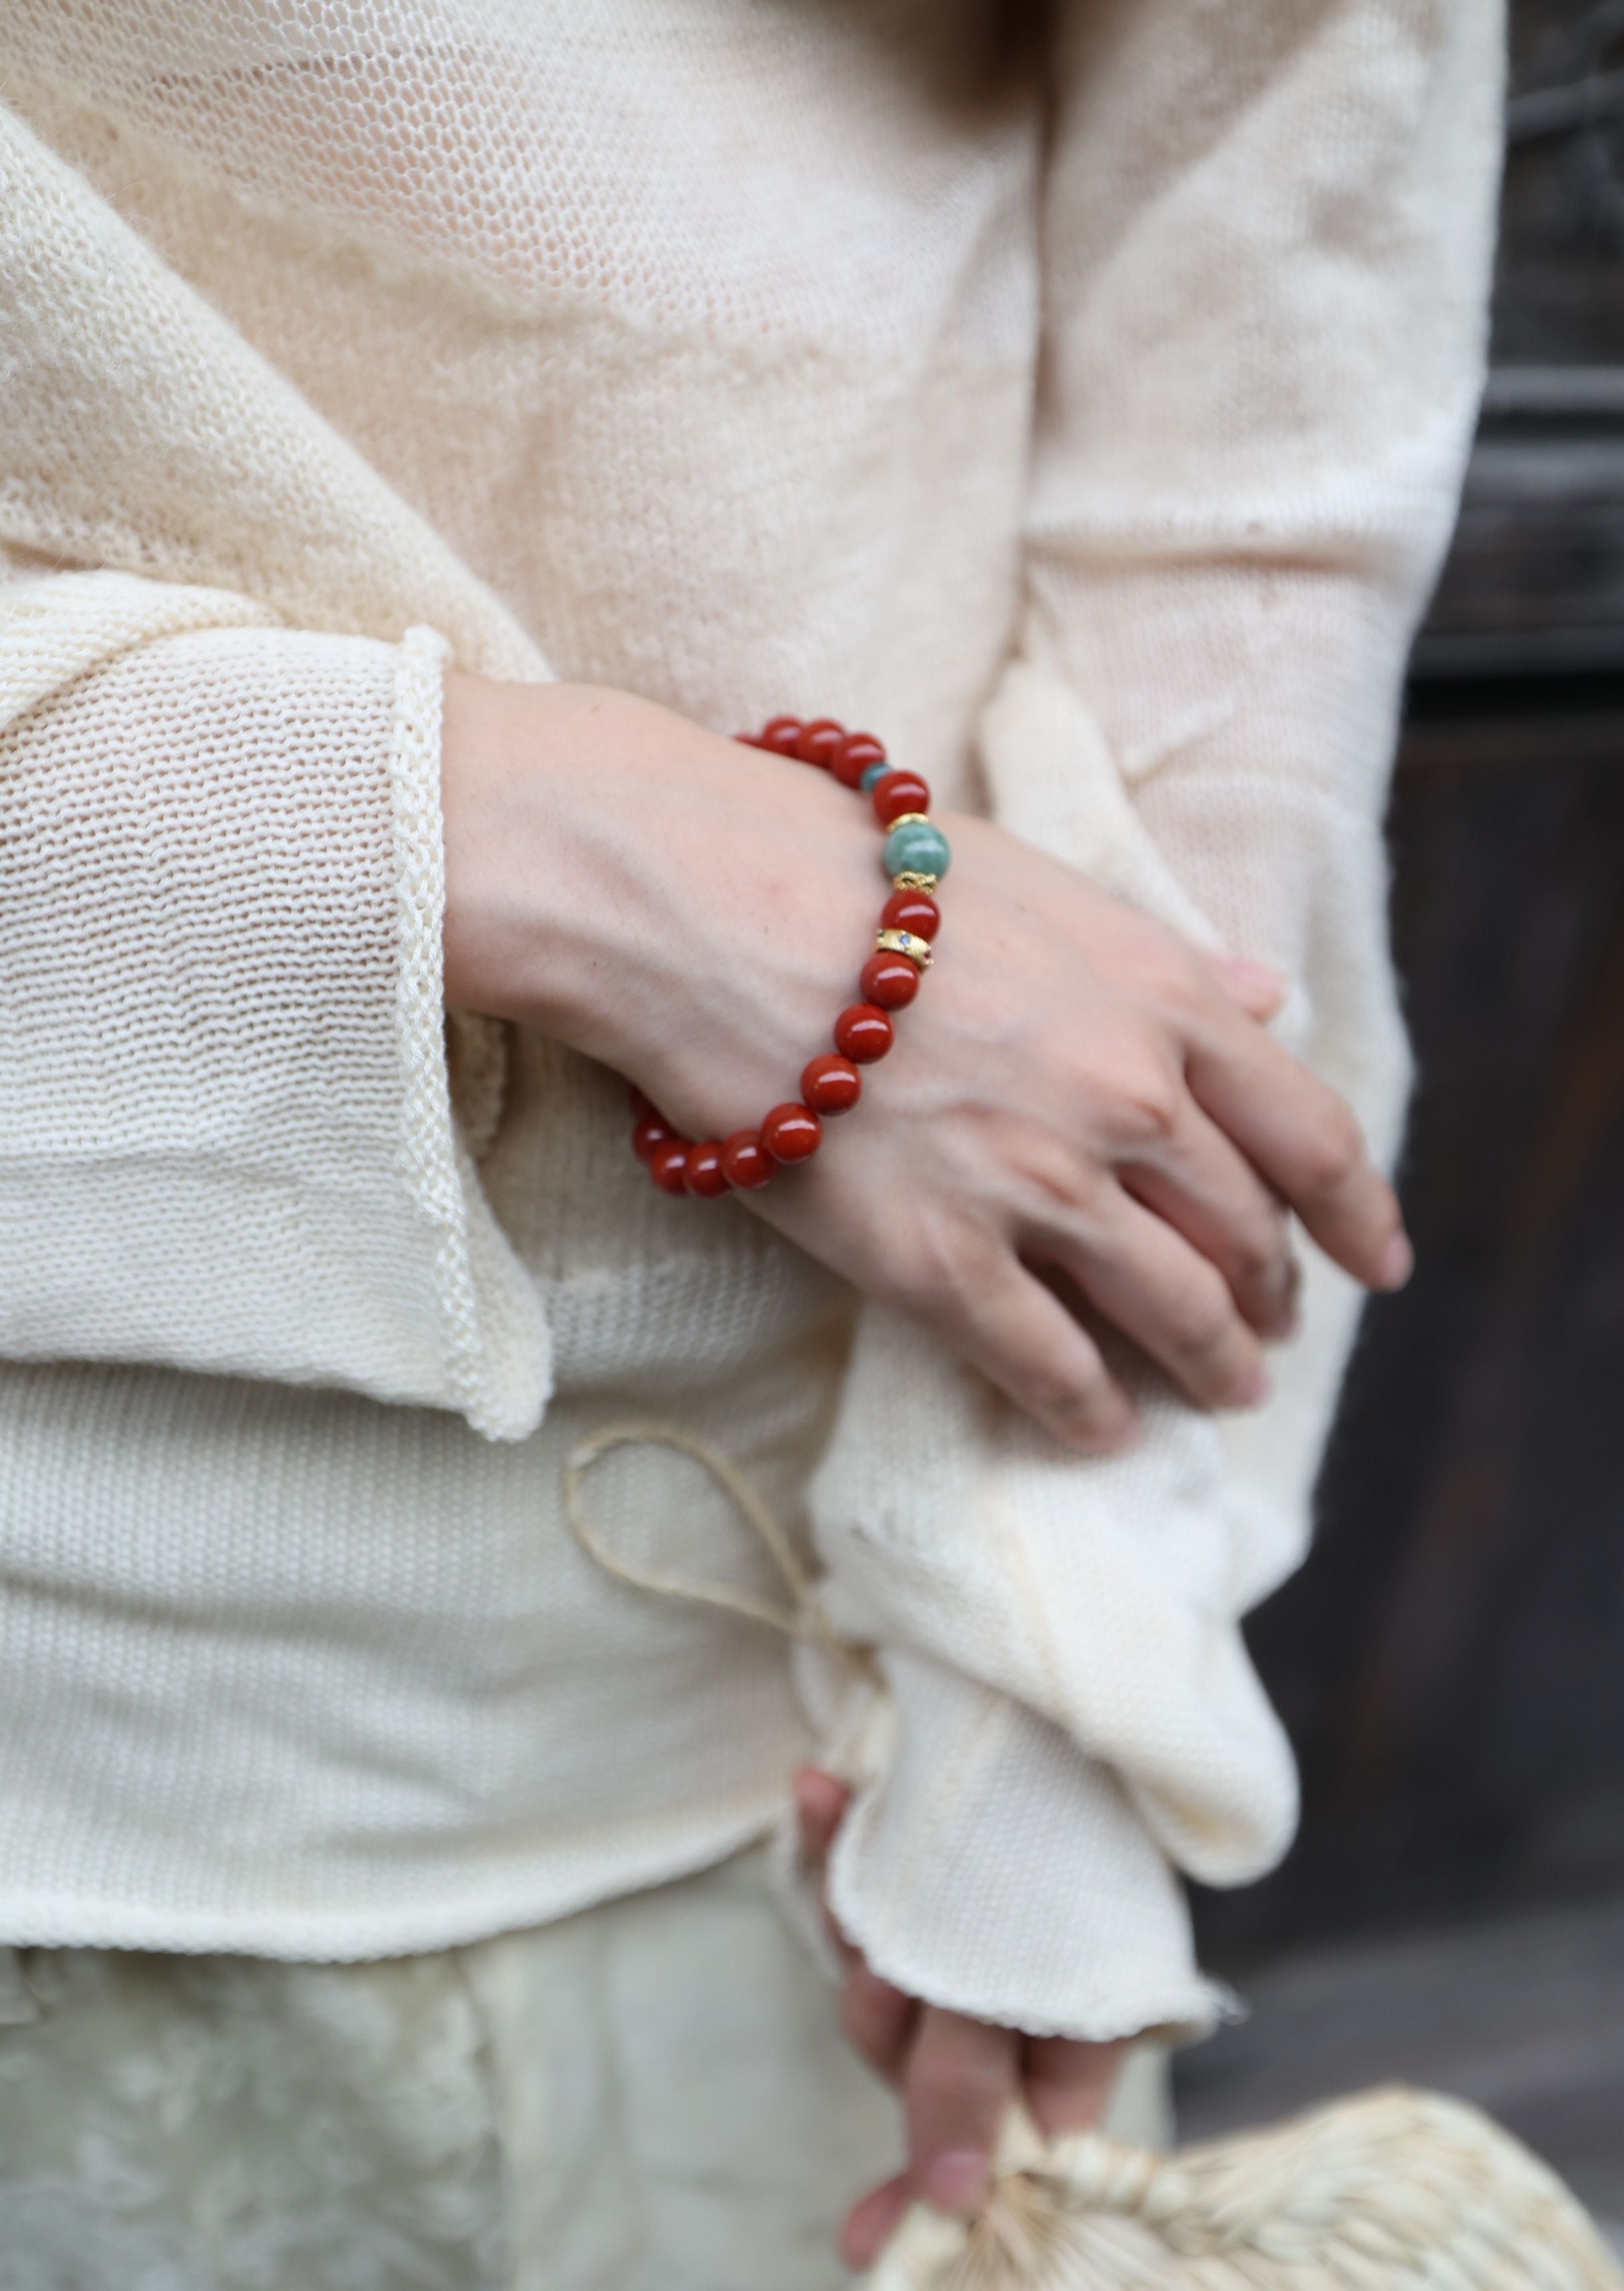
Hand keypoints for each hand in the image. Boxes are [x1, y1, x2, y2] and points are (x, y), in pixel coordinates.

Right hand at [441, 677, 1410, 1446]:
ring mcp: (1036, 1187)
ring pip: (1170, 1314)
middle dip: (1272, 1297)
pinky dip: (1090, 1411)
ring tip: (1219, 1393)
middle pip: (1246, 1235)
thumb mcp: (1047, 890)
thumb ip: (1162, 959)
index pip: (1309, 1133)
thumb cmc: (866, 876)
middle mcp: (1127, 1101)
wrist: (713, 908)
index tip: (1379, 1261)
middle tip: (1269, 1331)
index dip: (1358, 1213)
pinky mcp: (937, 1261)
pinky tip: (1103, 1431)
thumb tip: (1265, 990)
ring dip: (1210, 1367)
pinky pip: (1046, 1364)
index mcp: (1164, 1001)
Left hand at [794, 1768, 1125, 2268]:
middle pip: (929, 2061)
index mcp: (1078, 2034)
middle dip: (889, 2021)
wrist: (1053, 1678)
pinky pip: (864, 1874)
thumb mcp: (1018, 1969)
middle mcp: (1023, 1990)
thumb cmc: (1068, 1817)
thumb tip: (951, 2201)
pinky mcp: (922, 1852)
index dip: (934, 2184)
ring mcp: (969, 1924)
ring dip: (859, 1931)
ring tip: (863, 1885)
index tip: (863, 2239)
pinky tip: (819, 1790)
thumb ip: (974, 2075)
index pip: (1011, 2143)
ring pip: (885, 1972)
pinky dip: (836, 1840)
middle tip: (882, 1980)